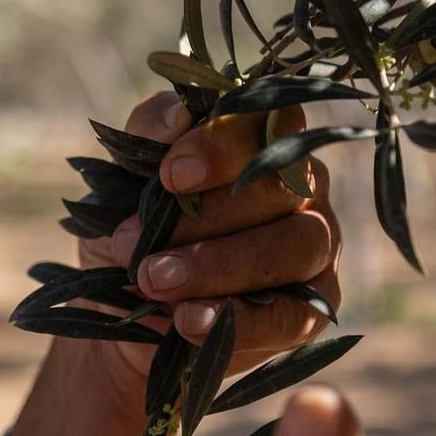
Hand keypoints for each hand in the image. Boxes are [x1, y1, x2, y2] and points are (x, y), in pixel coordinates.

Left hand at [77, 90, 343, 381]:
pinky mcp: (311, 312)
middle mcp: (302, 188)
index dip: (223, 146)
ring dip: (219, 265)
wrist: (124, 309)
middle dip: (204, 216)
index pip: (270, 119)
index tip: (169, 175)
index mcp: (261, 141)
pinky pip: (293, 316)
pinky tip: (188, 321)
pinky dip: (240, 320)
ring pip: (295, 245)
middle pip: (281, 187)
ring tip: (154, 281)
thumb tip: (177, 114)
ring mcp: (314, 249)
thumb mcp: (121, 180)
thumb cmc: (134, 228)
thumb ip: (147, 138)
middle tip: (133, 243)